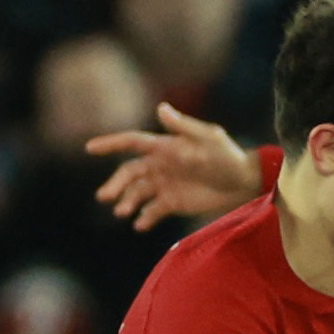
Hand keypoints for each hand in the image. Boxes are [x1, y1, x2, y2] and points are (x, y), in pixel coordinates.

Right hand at [87, 102, 261, 228]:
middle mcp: (160, 165)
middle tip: (105, 198)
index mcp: (164, 147)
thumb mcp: (208, 139)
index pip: (132, 143)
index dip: (110, 144)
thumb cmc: (228, 155)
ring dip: (128, 202)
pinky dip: (145, 218)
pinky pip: (154, 211)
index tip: (89, 148)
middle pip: (129, 173)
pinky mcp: (174, 202)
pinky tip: (140, 226)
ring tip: (123, 213)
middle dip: (116, 184)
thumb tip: (161, 108)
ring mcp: (166, 184)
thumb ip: (184, 127)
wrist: (244, 182)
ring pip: (138, 193)